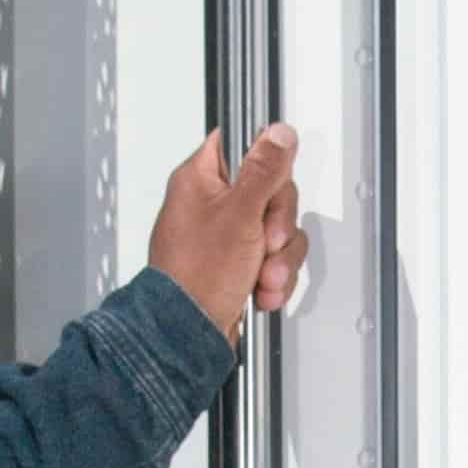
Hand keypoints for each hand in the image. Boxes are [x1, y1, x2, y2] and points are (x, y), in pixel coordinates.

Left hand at [145, 124, 307, 339]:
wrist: (187, 334)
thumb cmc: (196, 277)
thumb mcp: (239, 214)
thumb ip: (264, 171)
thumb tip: (279, 133)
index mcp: (199, 179)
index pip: (243, 146)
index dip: (266, 164)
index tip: (272, 186)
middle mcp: (211, 204)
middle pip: (272, 191)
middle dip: (278, 225)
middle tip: (265, 242)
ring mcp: (226, 235)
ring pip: (278, 228)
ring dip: (280, 258)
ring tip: (262, 276)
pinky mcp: (239, 263)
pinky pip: (275, 258)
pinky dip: (275, 277)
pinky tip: (261, 290)